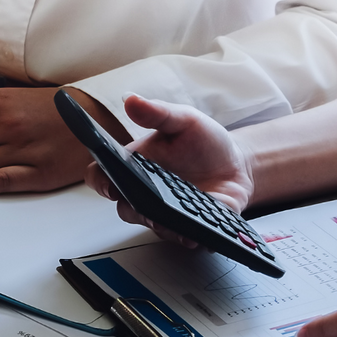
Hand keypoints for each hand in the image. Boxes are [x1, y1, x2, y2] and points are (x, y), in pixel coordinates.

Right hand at [84, 94, 252, 247]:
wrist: (237, 164)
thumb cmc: (203, 142)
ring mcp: (166, 214)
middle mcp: (145, 194)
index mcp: (135, 167)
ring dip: (162, 225)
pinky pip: (183, 237)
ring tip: (175, 219)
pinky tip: (196, 232)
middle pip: (126, 208)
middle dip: (134, 208)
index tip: (109, 183)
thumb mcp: (183, 120)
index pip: (103, 177)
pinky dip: (188, 236)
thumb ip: (158, 113)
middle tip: (144, 203)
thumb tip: (130, 99)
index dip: (100, 182)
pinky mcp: (190, 227)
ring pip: (153, 227)